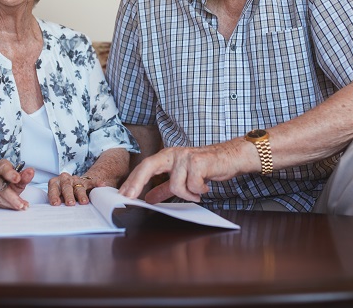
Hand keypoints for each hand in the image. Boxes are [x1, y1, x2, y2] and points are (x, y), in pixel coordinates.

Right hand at [0, 159, 34, 209]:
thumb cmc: (7, 180)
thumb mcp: (18, 177)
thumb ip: (24, 176)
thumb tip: (31, 172)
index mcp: (0, 166)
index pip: (3, 168)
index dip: (10, 174)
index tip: (17, 179)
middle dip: (11, 196)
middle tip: (20, 203)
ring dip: (10, 203)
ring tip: (21, 206)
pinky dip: (6, 205)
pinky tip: (14, 207)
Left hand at [47, 172, 99, 205]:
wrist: (73, 184)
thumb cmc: (62, 194)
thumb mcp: (57, 197)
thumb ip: (57, 202)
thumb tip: (56, 214)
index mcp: (55, 183)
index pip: (53, 189)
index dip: (54, 196)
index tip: (56, 204)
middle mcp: (65, 180)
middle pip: (67, 187)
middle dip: (68, 196)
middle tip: (70, 204)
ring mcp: (76, 180)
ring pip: (79, 186)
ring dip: (81, 194)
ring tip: (84, 202)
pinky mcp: (86, 181)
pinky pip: (92, 181)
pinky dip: (97, 183)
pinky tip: (102, 185)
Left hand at [119, 139, 250, 203]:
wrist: (231, 157)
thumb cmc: (206, 167)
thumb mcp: (182, 178)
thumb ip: (164, 188)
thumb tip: (147, 199)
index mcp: (167, 157)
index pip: (144, 166)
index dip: (132, 180)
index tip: (122, 194)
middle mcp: (174, 153)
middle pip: (149, 166)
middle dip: (137, 183)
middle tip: (129, 198)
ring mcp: (186, 156)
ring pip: (175, 184)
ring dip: (187, 194)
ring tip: (197, 191)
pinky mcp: (199, 162)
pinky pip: (192, 185)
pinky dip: (198, 191)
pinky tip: (205, 187)